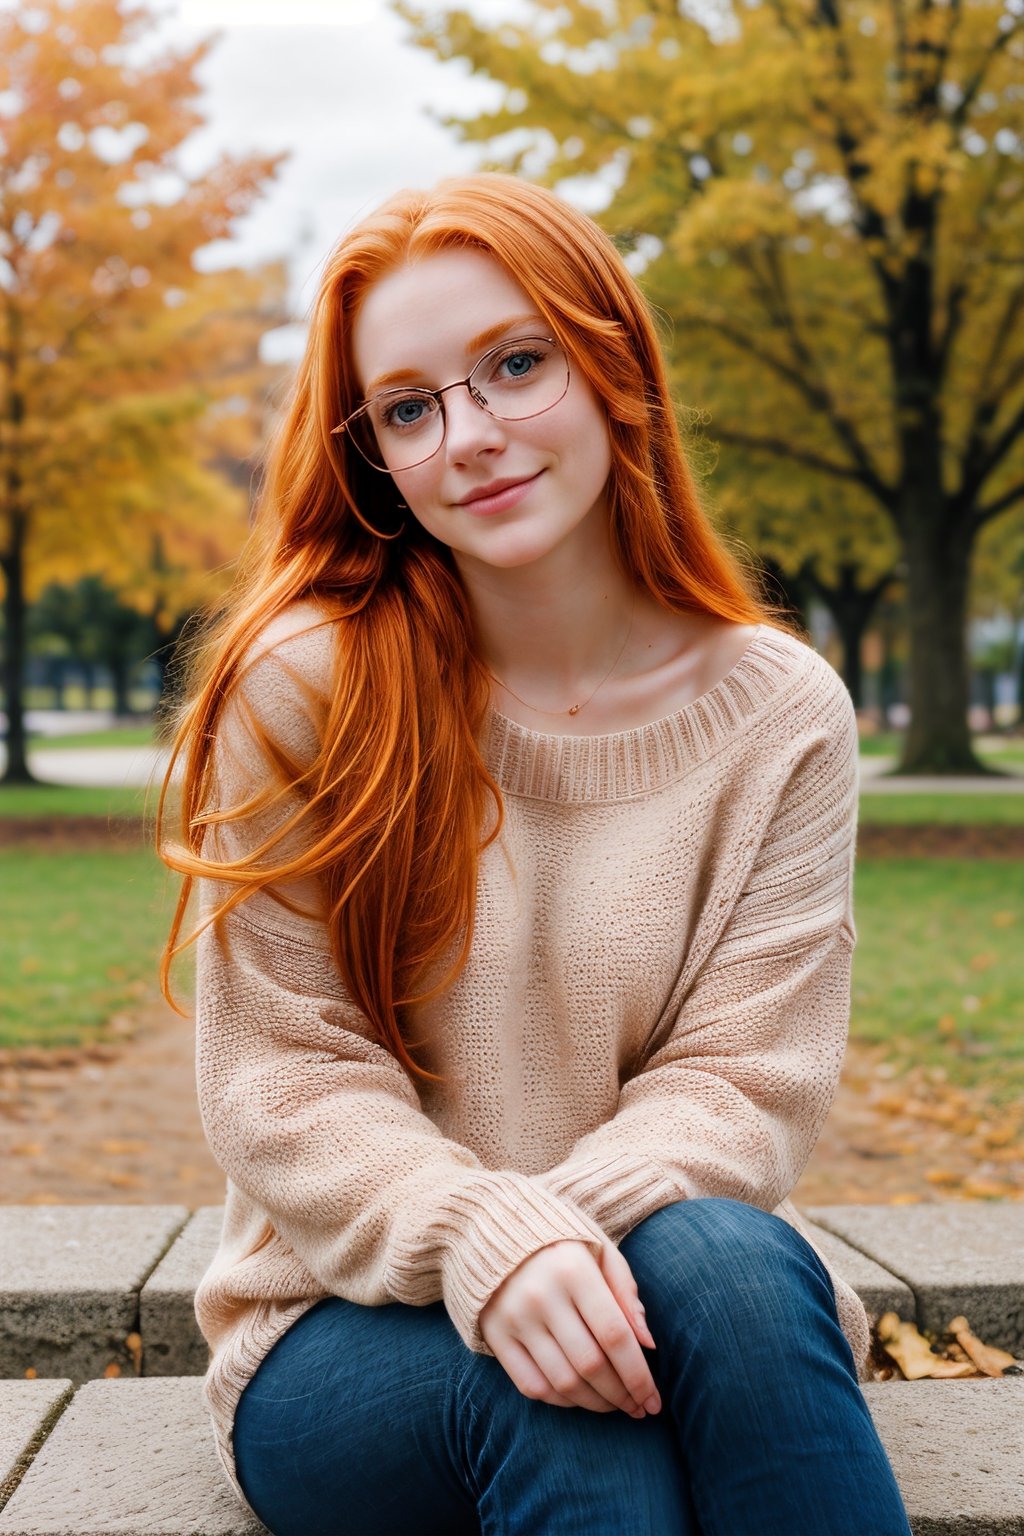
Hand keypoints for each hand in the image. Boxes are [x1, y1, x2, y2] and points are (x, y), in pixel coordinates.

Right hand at [479, 1239, 659, 1417]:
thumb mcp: (599, 1249)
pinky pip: (531, 1385)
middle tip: (639, 1408)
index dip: (639, 1374)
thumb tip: (649, 1345)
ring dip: (595, 1403)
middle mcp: (541, 1296)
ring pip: (563, 1382)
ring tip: (615, 1405)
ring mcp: (514, 1318)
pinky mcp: (494, 1335)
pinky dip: (561, 1401)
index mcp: (573, 1269)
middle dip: (622, 1395)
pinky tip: (580, 1398)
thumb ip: (626, 1292)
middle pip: (591, 1364)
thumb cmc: (560, 1240)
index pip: (614, 1335)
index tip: (654, 1400)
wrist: (493, 1226)